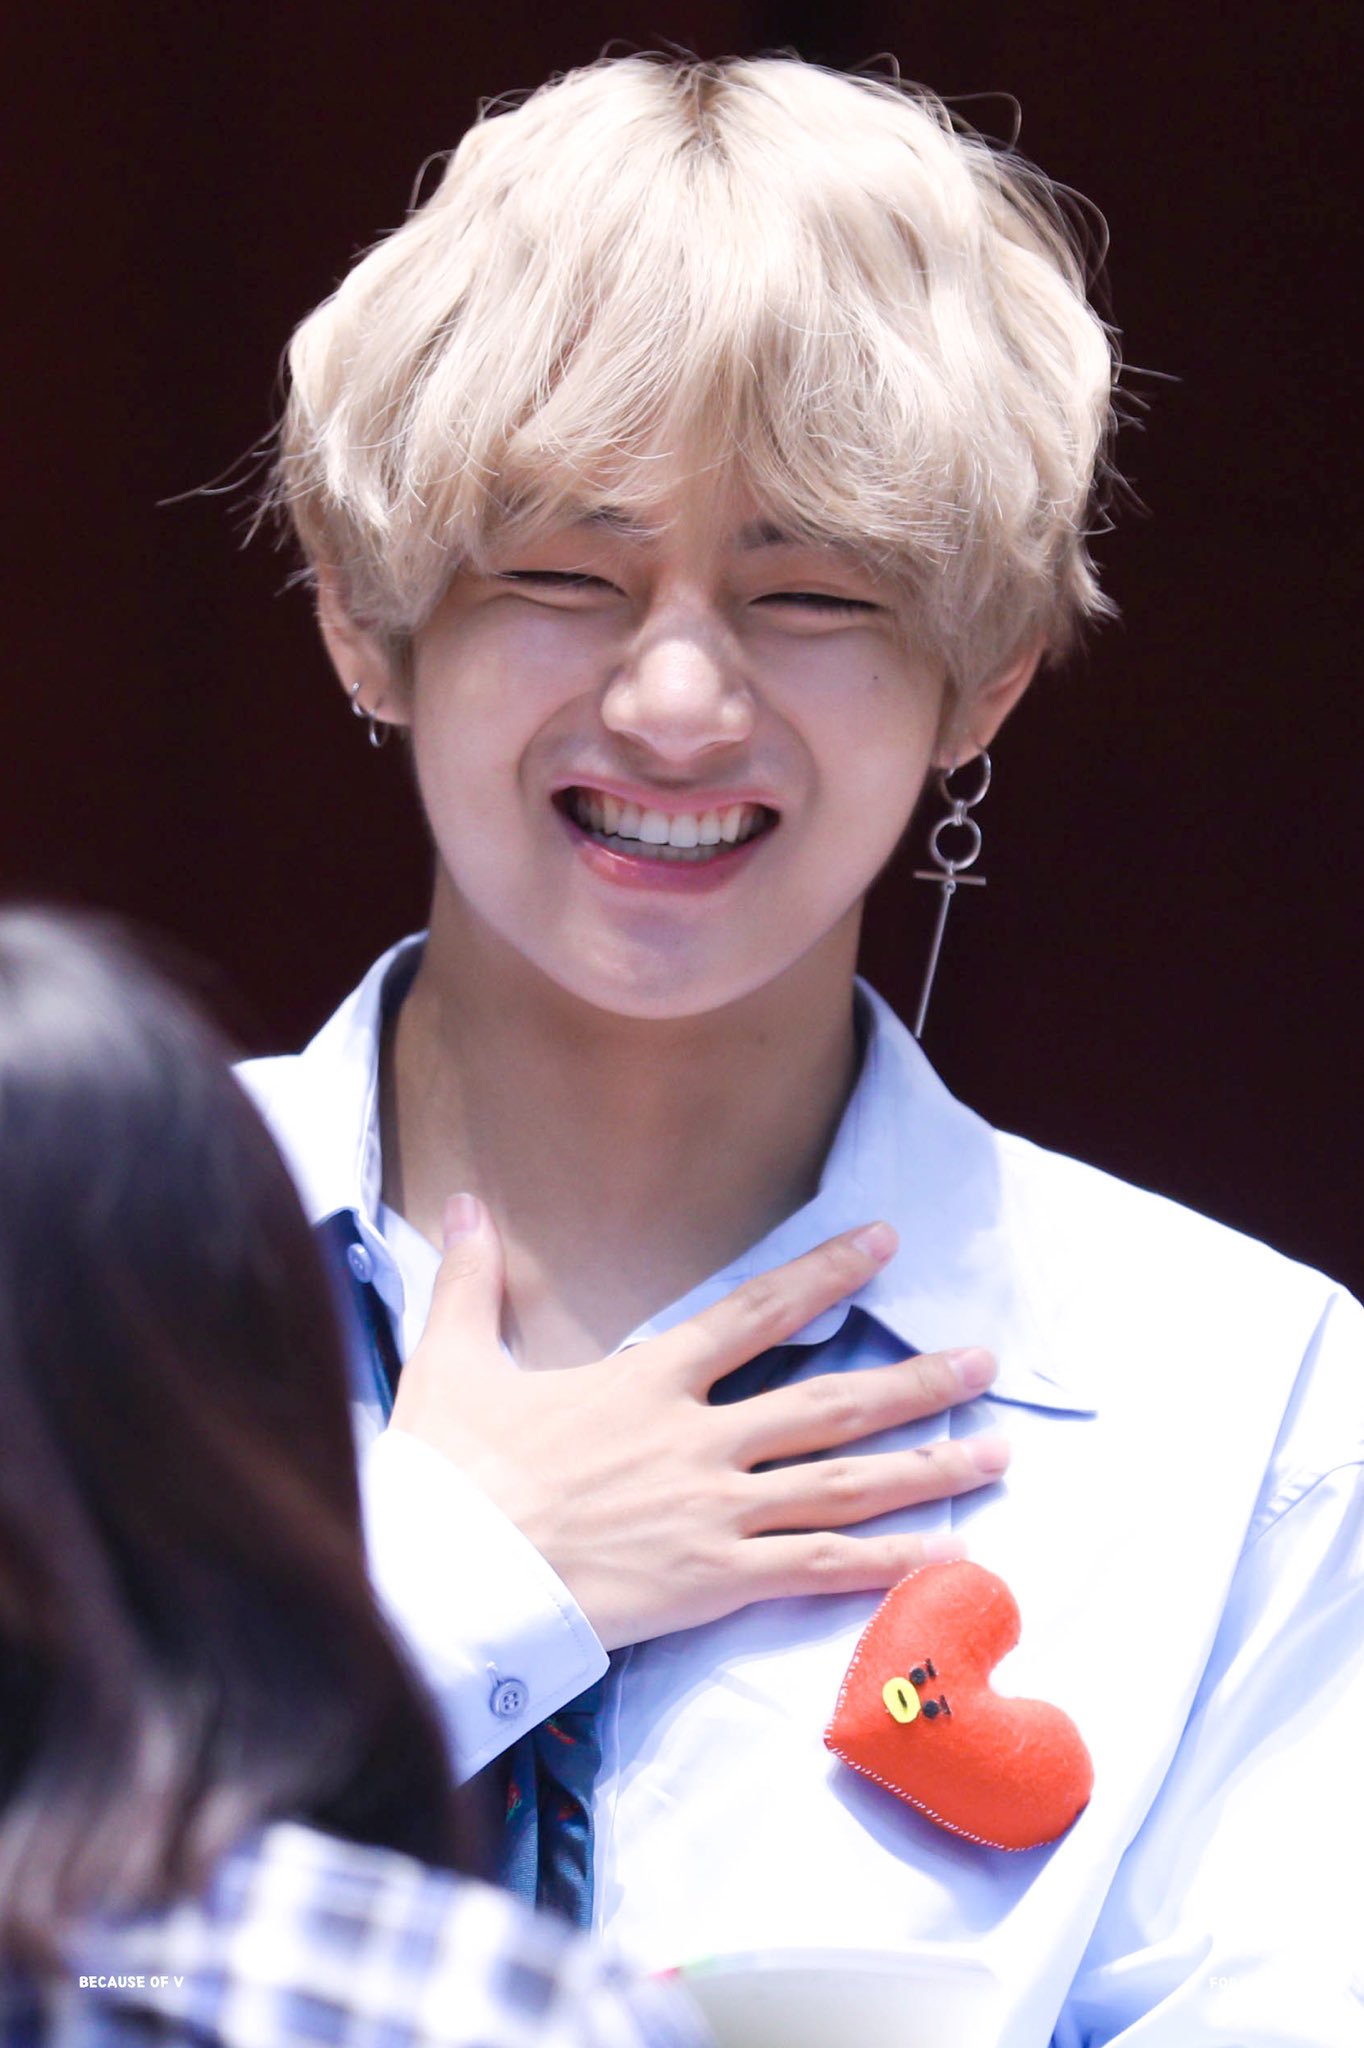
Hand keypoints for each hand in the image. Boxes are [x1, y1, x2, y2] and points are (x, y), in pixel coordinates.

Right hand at [391, 1194, 1006, 1649]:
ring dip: (926, 1465)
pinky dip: (887, 1560)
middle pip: (829, 1401)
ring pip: (843, 1483)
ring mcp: (714, 1512)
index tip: (883, 1243)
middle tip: (984, 1361)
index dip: (825, 1273)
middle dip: (915, 1380)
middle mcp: (698, 1439)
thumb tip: (462, 1204)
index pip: (756, 1311)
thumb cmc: (449, 1473)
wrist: (449, 1573)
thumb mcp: (453, 1361)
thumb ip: (470, 1280)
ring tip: (997, 1452)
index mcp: (646, 1380)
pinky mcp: (713, 1581)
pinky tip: (945, 1552)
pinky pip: (817, 1569)